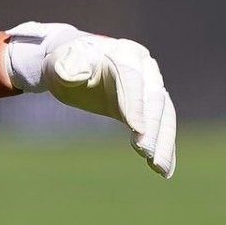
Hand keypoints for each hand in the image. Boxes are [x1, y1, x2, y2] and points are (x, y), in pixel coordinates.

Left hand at [3, 21, 177, 177]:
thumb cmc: (65, 64)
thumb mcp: (60, 65)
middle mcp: (144, 68)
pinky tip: (164, 171)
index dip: (135, 103)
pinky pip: (162, 126)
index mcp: (124, 54)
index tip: (136, 128)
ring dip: (164, 142)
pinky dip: (165, 147)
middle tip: (146, 153)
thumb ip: (67, 68)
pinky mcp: (148, 107)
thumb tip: (75, 74)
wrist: (72, 65)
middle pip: (154, 99)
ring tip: (160, 169)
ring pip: (164, 115)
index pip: (132, 79)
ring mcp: (150, 87)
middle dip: (153, 127)